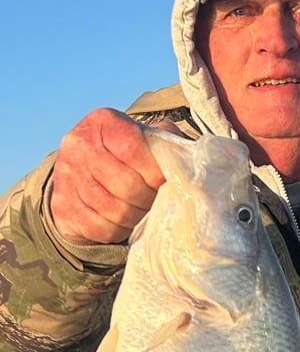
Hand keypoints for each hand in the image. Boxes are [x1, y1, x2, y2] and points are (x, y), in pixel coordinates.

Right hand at [50, 108, 183, 243]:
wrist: (84, 175)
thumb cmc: (127, 158)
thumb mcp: (147, 141)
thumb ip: (166, 144)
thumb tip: (185, 163)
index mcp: (102, 122)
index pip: (133, 150)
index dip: (155, 172)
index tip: (164, 181)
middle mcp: (77, 144)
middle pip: (125, 185)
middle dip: (147, 198)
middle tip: (155, 200)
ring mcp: (66, 177)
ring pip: (113, 211)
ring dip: (135, 216)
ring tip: (141, 209)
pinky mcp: (62, 207)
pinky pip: (99, 228)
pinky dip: (118, 230)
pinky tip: (124, 220)